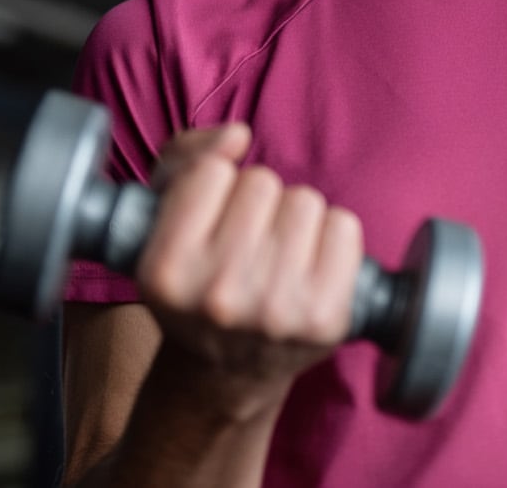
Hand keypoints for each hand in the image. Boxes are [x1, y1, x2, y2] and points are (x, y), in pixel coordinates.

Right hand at [134, 123, 364, 421]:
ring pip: (305, 201)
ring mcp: (275, 310)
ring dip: (294, 218)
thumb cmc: (198, 279)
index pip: (210, 172)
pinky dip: (332, 237)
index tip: (208, 218)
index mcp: (166, 271)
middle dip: (257, 202)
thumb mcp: (163, 219)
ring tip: (276, 256)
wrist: (227, 370)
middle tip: (245, 242)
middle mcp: (218, 295)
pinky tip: (309, 266)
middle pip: (262, 183)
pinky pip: (344, 226)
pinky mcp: (326, 317)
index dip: (213, 184)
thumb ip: (186, 156)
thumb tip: (238, 137)